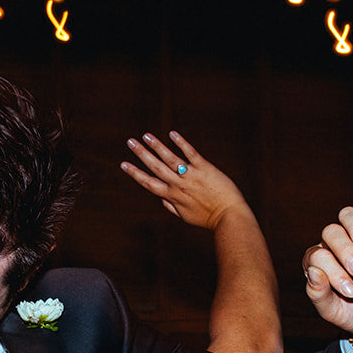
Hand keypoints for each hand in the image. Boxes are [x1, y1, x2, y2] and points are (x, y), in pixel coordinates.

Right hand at [119, 131, 248, 230]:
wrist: (228, 216)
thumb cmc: (208, 218)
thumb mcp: (185, 216)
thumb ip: (171, 206)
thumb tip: (161, 198)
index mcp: (172, 196)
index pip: (148, 182)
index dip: (135, 173)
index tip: (123, 164)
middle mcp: (178, 185)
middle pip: (155, 167)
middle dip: (141, 154)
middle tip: (130, 142)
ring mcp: (191, 175)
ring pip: (170, 158)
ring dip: (157, 146)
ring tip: (146, 135)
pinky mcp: (204, 168)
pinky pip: (190, 153)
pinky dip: (181, 143)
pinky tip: (172, 134)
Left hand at [302, 208, 352, 348]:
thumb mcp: (334, 312)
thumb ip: (318, 294)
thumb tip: (313, 271)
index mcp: (318, 264)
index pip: (316, 254)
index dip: (332, 270)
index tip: (350, 291)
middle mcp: (335, 248)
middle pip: (331, 232)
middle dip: (344, 251)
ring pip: (349, 216)